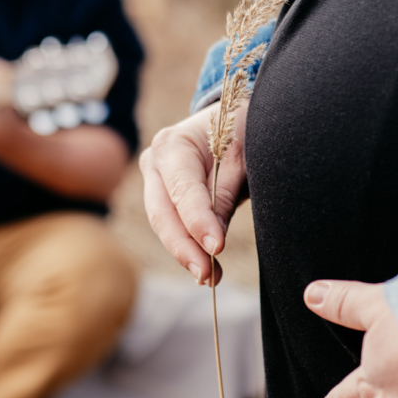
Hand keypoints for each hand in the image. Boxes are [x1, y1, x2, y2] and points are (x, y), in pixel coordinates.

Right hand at [140, 98, 248, 285]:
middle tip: (208, 274)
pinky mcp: (163, 196)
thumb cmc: (241, 131)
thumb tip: (212, 240)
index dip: (198, 222)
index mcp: (173, 145)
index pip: (183, 190)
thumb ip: (225, 192)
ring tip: (210, 277)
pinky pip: (172, 225)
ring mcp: (154, 180)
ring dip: (186, 253)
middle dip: (185, 247)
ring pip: (164, 224)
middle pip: (163, 213)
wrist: (232, 120)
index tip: (216, 247)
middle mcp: (155, 162)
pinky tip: (204, 269)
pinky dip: (187, 247)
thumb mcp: (242, 156)